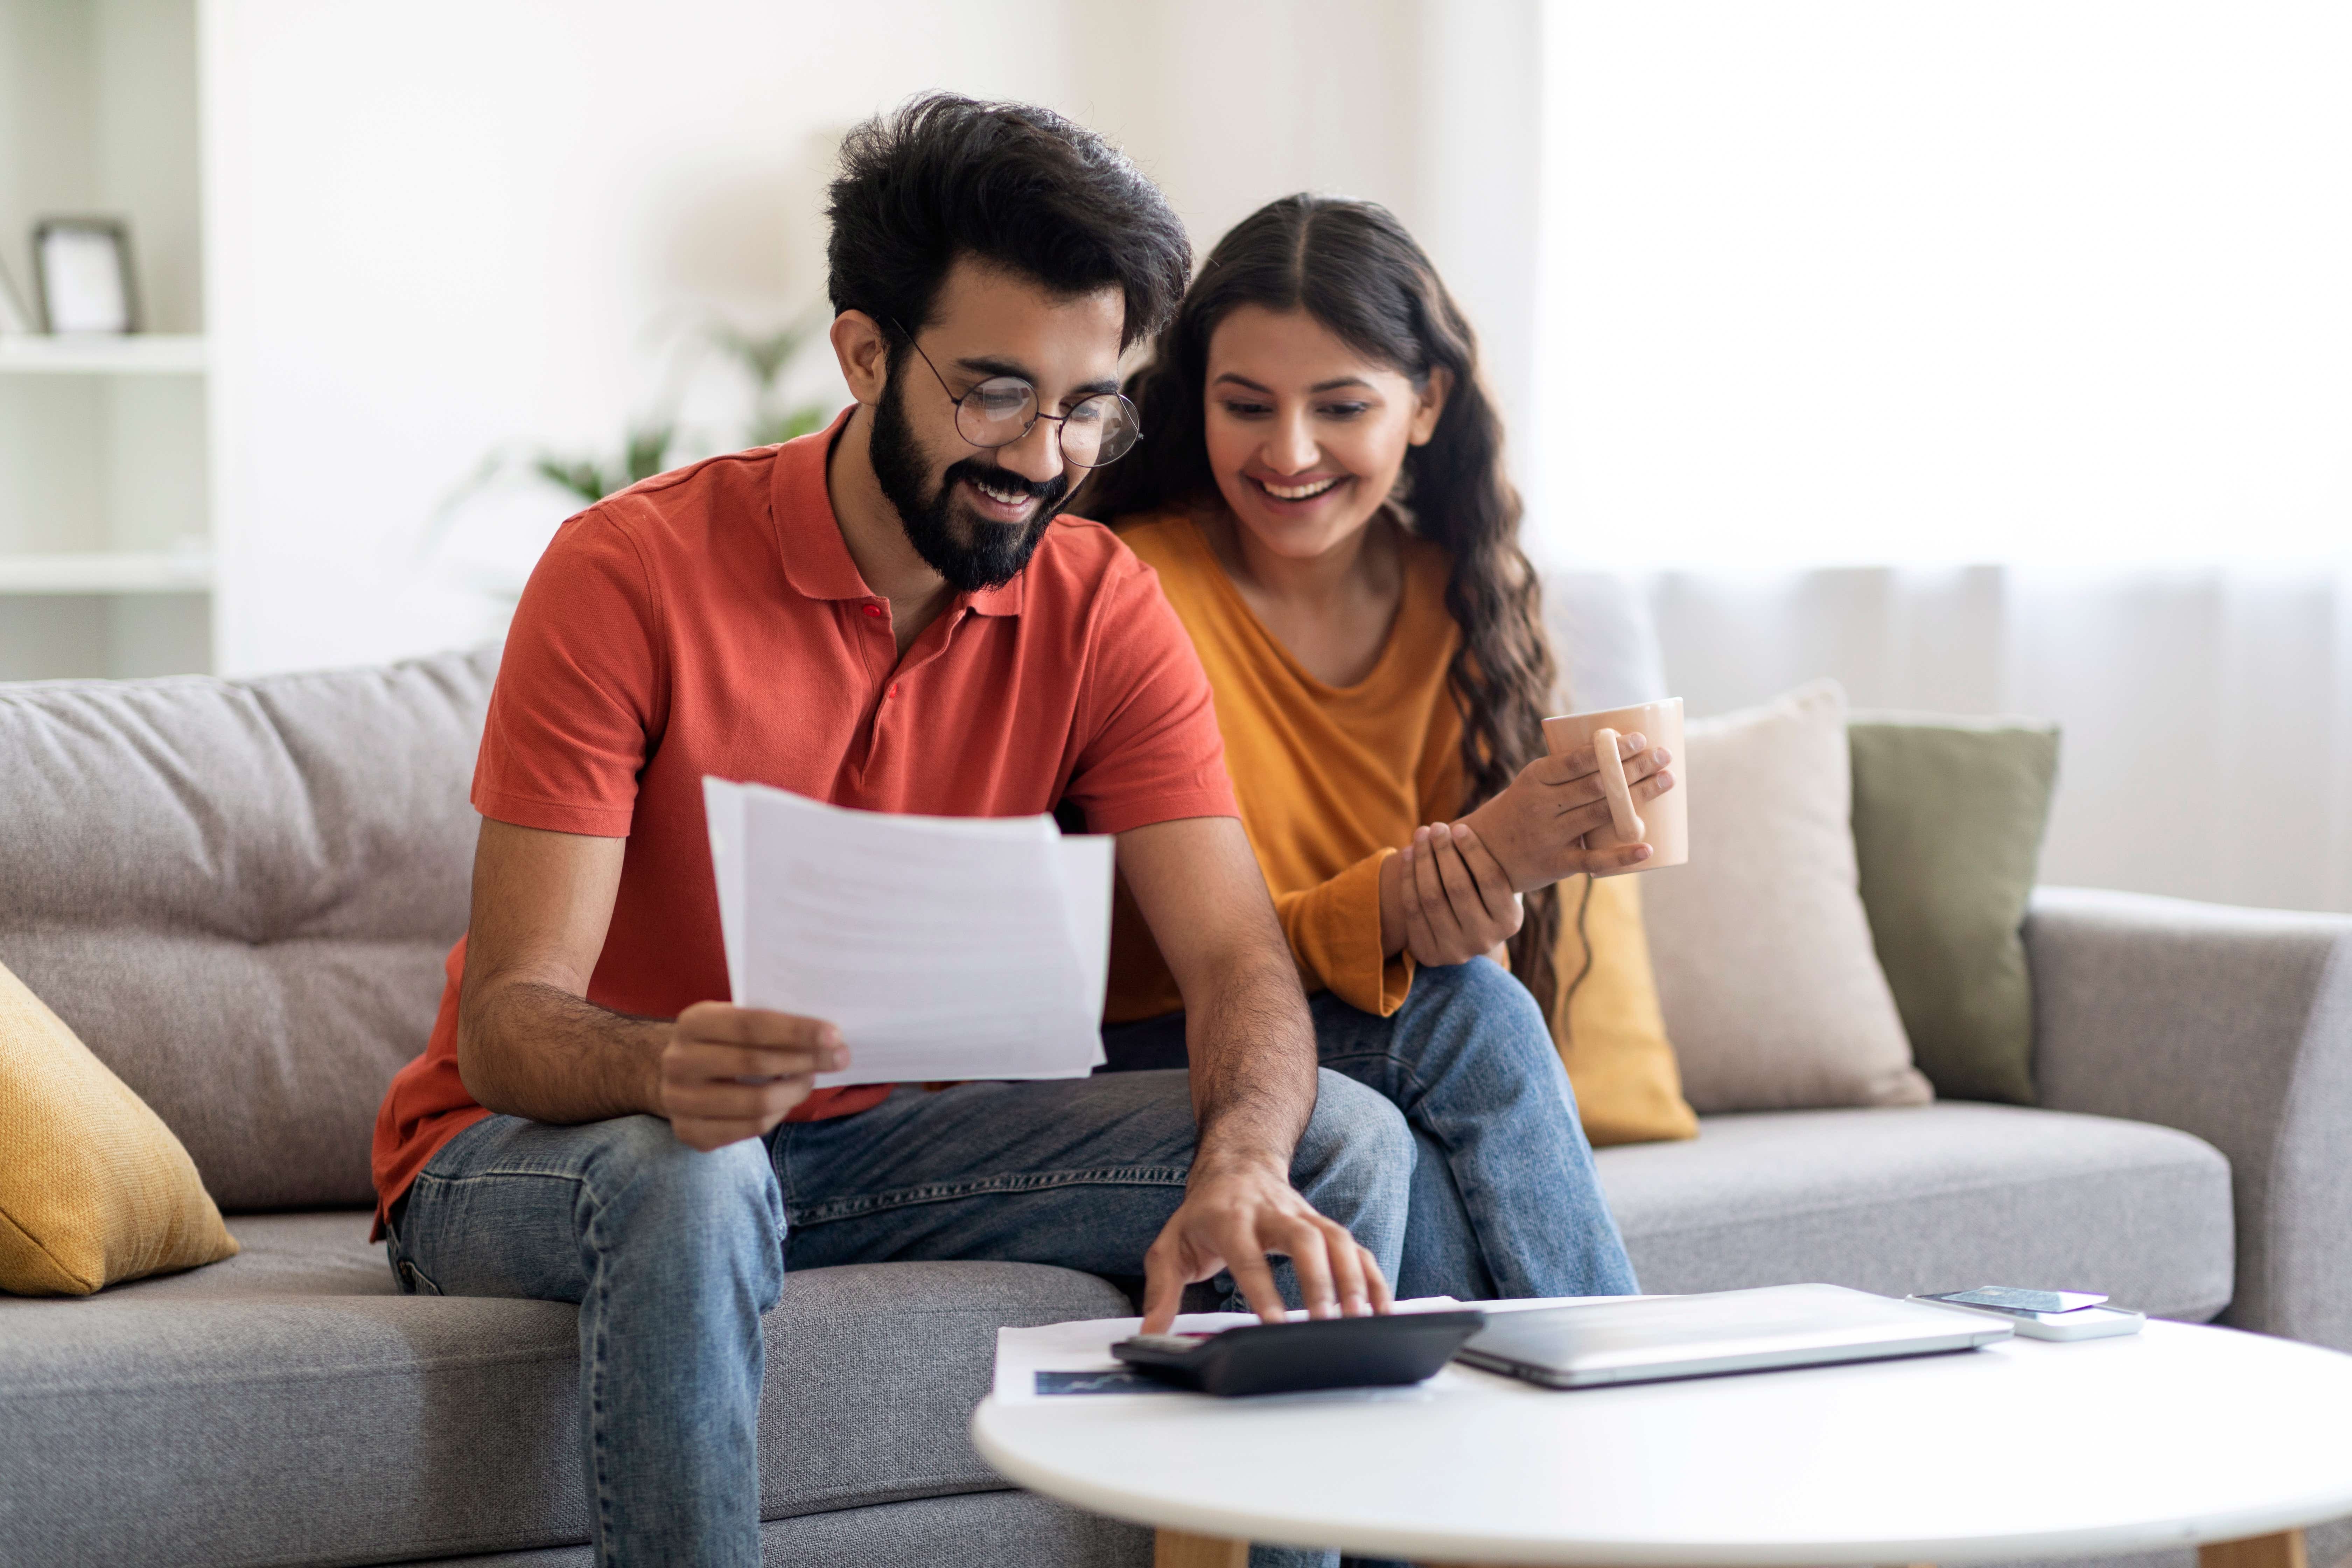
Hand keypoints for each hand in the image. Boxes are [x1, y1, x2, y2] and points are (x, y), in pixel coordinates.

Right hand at [657, 1002, 847, 1150]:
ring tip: (810, 1079)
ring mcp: (680, 1101)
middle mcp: (679, 1061)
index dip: (796, 1031)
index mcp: (693, 1022)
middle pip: (755, 1063)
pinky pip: (749, 1129)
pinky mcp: (689, 1132)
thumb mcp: (733, 1020)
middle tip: (840, 1058)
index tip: (834, 1035)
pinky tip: (786, 1101)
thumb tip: (826, 1036)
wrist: (676, 1076)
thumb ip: (768, 1024)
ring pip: (756, 1103)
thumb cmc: (721, 1042)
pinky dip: (777, 1115)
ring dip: (795, 1091)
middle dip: (806, 1060)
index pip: (751, 1024)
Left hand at [1139, 1159, 1394, 1332]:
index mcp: (1230, 1218)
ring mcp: (1305, 1218)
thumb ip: (1160, 1290)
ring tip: (1360, 1320)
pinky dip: (1373, 1278)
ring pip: (1338, 1239)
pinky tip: (1382, 1311)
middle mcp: (1273, 1214)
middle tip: (1327, 1321)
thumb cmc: (1203, 1214)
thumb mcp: (1170, 1246)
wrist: (1237, 1164)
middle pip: (1304, 1239)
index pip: (1248, 1256)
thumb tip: (1149, 1333)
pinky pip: (1356, 1249)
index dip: (1262, 1289)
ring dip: (1353, 1279)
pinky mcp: (1325, 1227)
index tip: (1275, 1324)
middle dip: (1319, 1279)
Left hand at [1398, 821, 1523, 966]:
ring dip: (1423, 860)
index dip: (1473, 851)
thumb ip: (1500, 860)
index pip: (1491, 880)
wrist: (1463, 934)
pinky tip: (1407, 854)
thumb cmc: (1484, 893)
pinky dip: (1408, 878)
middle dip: (1444, 851)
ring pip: (1432, 897)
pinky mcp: (1429, 954)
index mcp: (1510, 922)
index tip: (1459, 828)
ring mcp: (1455, 951)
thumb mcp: (1500, 882)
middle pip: (1458, 887)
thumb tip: (1504, 817)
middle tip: (1436, 826)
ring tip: (1420, 834)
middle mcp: (1485, 940)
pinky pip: (1412, 909)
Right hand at [1462, 731, 1674, 890]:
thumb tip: (1618, 751)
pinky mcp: (1557, 863)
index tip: (1639, 738)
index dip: (1610, 750)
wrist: (1483, 853)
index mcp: (1535, 778)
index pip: (1577, 760)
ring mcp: (1550, 835)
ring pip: (1601, 813)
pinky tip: (1647, 848)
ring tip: (1666, 780)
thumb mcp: (1532, 784)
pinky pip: (1593, 860)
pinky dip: (1622, 854)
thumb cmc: (1520, 810)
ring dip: (1639, 797)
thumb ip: (1566, 772)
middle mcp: (1542, 805)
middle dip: (1634, 768)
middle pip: (1597, 784)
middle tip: (1664, 756)